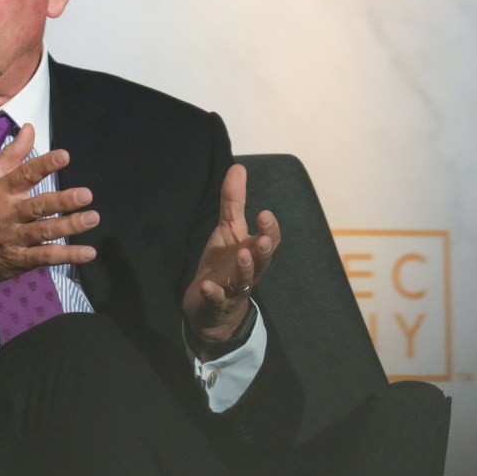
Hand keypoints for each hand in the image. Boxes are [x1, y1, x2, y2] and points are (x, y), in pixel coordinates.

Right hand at [0, 123, 98, 326]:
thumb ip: (11, 155)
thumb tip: (30, 128)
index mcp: (1, 191)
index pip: (24, 175)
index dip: (44, 165)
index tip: (64, 156)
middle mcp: (7, 214)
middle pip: (38, 206)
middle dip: (62, 200)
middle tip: (86, 195)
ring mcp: (13, 238)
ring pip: (44, 231)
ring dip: (70, 226)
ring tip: (92, 218)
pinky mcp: (19, 260)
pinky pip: (45, 257)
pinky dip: (67, 256)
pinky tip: (88, 252)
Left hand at [182, 163, 280, 345]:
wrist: (212, 308)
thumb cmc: (224, 264)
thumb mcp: (228, 231)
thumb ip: (233, 202)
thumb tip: (238, 167)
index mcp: (253, 251)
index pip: (269, 240)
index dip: (268, 229)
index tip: (264, 214)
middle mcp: (249, 270)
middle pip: (262, 261)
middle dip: (264, 250)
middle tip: (262, 239)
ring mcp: (233, 288)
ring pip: (244, 280)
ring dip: (244, 268)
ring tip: (241, 254)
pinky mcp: (215, 303)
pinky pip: (216, 299)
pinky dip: (213, 294)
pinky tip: (207, 287)